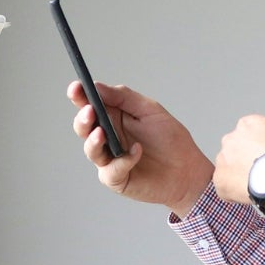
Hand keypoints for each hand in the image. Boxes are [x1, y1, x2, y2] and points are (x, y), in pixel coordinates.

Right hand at [67, 80, 214, 214]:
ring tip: (102, 133)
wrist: (188, 170)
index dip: (79, 95)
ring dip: (94, 141)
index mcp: (113, 117)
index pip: (90, 104)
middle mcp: (108, 137)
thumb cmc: (171, 139)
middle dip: (83, 119)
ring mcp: (110, 159)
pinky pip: (110, 170)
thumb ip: (124, 97)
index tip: (76, 87)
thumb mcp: (150, 110)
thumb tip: (97, 86)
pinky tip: (137, 152)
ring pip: (91, 150)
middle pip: (84, 127)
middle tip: (89, 111)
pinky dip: (123, 161)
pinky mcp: (116, 178)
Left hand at [213, 115, 264, 206]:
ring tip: (257, 184)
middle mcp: (230, 139)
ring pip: (228, 168)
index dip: (258, 146)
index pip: (249, 133)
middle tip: (261, 170)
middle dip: (245, 159)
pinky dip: (234, 191)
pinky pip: (225, 186)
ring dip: (238, 175)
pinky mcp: (219, 179)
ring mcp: (222, 159)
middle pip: (235, 149)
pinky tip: (250, 193)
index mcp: (247, 124)